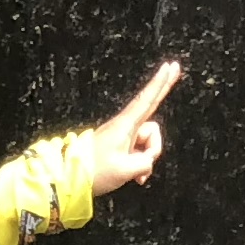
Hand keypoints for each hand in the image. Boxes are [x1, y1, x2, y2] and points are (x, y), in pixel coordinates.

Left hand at [78, 59, 183, 199]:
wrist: (70, 177)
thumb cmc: (95, 170)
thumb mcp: (126, 170)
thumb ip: (145, 164)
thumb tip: (146, 162)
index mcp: (126, 126)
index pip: (147, 100)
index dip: (161, 83)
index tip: (170, 67)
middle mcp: (125, 127)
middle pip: (151, 114)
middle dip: (162, 94)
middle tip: (174, 68)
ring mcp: (123, 136)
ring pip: (148, 142)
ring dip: (146, 158)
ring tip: (135, 175)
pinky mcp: (120, 146)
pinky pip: (139, 152)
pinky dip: (140, 164)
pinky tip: (135, 178)